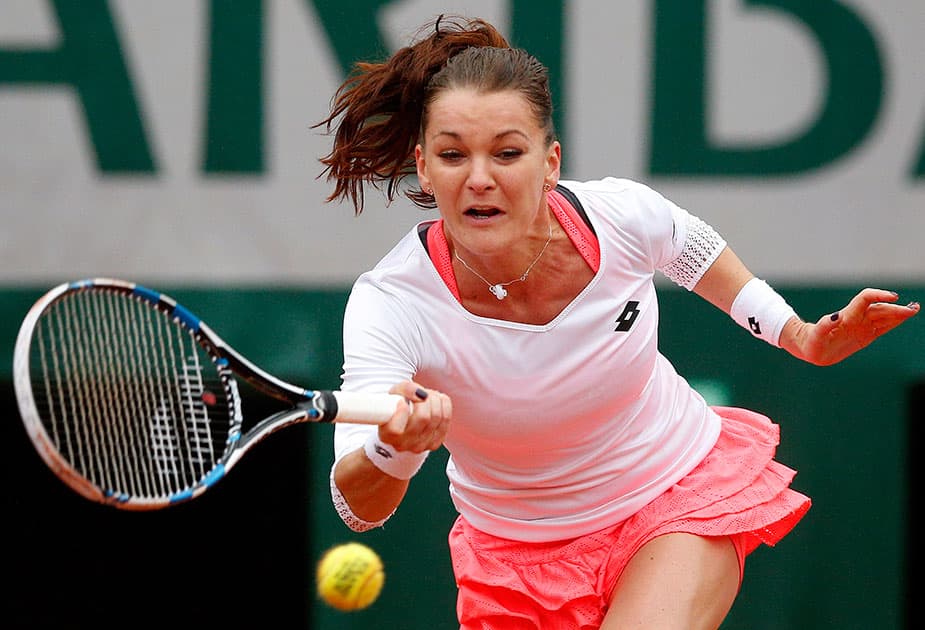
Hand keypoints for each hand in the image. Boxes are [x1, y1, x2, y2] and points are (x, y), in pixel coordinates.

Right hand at [379, 380, 451, 452]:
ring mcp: (420, 446)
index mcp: (387, 435)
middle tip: (420, 393)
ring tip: (427, 396)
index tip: (403, 401)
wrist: (404, 421)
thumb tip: (422, 394)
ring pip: (437, 417)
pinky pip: (446, 418)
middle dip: (425, 398)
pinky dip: (443, 404)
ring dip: (434, 399)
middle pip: (423, 418)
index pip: (396, 429)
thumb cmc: (396, 406)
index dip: (402, 411)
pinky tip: (436, 401)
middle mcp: (403, 444)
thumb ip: (405, 389)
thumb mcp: (394, 393)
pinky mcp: (435, 443)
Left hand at [782, 288, 919, 365]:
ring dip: (898, 313)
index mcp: (847, 316)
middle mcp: (856, 318)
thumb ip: (825, 325)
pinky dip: (893, 323)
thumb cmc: (811, 341)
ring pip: (883, 317)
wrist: (810, 348)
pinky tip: (903, 319)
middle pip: (879, 308)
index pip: (866, 299)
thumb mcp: (816, 335)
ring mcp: (861, 326)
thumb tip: (835, 316)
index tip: (893, 297)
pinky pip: (882, 328)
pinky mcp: (864, 336)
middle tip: (913, 308)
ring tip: (914, 309)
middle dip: (896, 308)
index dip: (879, 296)